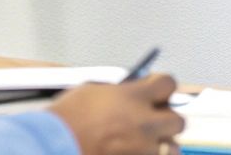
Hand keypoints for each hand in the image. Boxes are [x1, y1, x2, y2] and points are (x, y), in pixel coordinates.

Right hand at [48, 74, 184, 154]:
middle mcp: (144, 123)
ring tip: (144, 145)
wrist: (53, 147)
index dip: (163, 86)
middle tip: (153, 121)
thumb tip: (129, 92)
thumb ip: (117, 92)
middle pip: (177, 119)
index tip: (158, 90)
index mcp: (132, 98)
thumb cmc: (66, 120)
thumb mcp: (91, 91)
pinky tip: (138, 153)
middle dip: (166, 119)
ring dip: (162, 145)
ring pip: (173, 147)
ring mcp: (144, 149)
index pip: (167, 84)